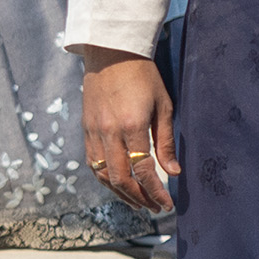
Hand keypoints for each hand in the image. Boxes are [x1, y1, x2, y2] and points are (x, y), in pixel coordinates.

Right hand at [78, 48, 175, 212]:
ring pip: (102, 173)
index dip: (156, 191)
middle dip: (139, 197)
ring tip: (136, 202)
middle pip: (121, 177)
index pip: (144, 170)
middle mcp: (109, 131)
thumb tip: (173, 172)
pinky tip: (117, 183)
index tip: (167, 204)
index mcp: (132, 125)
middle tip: (154, 207)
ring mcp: (94, 129)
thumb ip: (166, 141)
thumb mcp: (163, 106)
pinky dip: (104, 177)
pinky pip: (92, 160)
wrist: (110, 51)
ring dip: (120, 192)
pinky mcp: (85, 127)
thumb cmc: (142, 75)